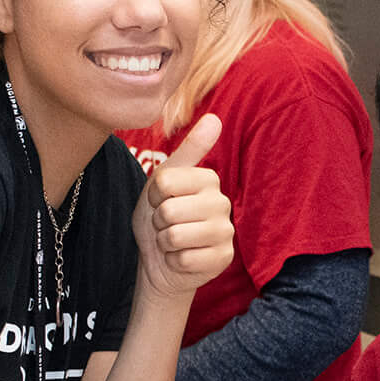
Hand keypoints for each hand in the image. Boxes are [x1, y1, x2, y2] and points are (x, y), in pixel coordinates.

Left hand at [133, 114, 232, 297]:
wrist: (160, 259)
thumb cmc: (161, 216)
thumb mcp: (165, 180)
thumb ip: (189, 150)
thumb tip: (215, 119)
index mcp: (209, 179)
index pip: (164, 182)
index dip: (154, 196)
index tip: (162, 201)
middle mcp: (222, 203)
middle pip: (169, 210)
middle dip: (158, 222)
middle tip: (167, 225)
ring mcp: (225, 233)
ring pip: (175, 236)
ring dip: (165, 243)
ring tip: (173, 241)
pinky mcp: (223, 259)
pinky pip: (183, 260)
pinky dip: (173, 261)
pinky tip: (181, 258)